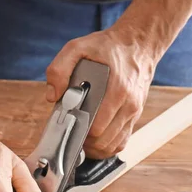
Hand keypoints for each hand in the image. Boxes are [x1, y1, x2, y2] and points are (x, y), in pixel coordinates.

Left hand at [45, 27, 156, 158]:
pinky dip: (107, 146)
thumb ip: (60, 69)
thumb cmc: (108, 47)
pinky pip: (122, 142)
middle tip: (72, 131)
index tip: (69, 125)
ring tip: (81, 137)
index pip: (97, 128)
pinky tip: (95, 140)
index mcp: (117, 90)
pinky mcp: (135, 116)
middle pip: (103, 141)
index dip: (79, 132)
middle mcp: (129, 104)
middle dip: (85, 141)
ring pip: (113, 145)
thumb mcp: (77, 47)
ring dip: (95, 147)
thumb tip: (53, 96)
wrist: (138, 44)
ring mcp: (134, 112)